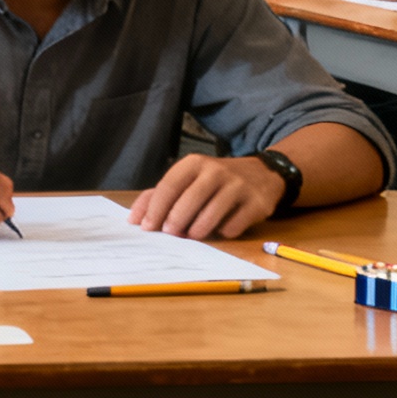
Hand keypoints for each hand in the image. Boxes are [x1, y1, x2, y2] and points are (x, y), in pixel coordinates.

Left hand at [128, 154, 282, 238]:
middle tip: (170, 234)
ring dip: (197, 231)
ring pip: (211, 215)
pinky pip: (233, 226)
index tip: (147, 227)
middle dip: (175, 222)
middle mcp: (216, 171)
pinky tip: (220, 229)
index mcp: (194, 163)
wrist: (262, 173)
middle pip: (188, 201)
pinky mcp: (257, 204)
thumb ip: (160, 195)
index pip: (169, 186)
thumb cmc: (214, 180)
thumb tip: (134, 219)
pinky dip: (222, 232)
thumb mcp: (188, 178)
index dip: (155, 209)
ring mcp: (239, 186)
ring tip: (192, 234)